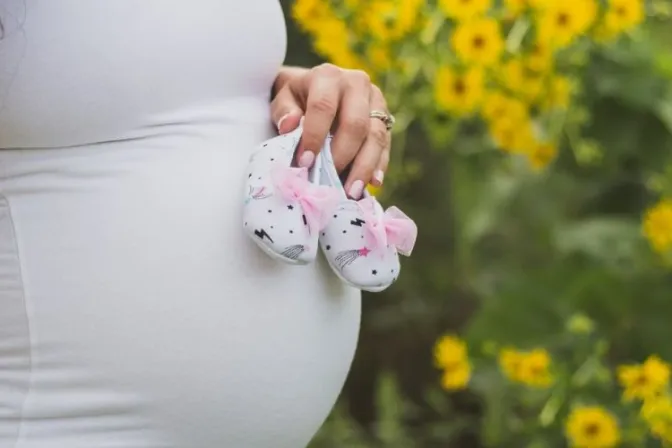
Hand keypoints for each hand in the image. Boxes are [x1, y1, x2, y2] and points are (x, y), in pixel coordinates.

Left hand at [270, 64, 390, 199]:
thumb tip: (290, 125)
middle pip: (356, 123)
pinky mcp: (384, 118)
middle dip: (343, 156)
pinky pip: (386, 144)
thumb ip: (283, 111)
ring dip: (364, 167)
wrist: (316, 89)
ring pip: (376, 135)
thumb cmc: (296, 98)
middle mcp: (356, 83)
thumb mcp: (282, 99)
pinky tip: (373, 184)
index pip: (323, 106)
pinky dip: (379, 165)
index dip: (315, 136)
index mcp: (327, 76)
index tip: (305, 163)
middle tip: (330, 183)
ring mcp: (375, 100)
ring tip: (352, 192)